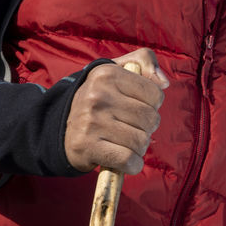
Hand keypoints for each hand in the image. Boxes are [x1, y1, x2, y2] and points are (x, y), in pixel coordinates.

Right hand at [64, 48, 168, 173]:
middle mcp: (97, 96)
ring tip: (125, 141)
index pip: (155, 94)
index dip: (152, 105)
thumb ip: (145, 61)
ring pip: (141, 141)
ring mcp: (91, 122)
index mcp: (107, 74)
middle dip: (146, 128)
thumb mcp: (117, 69)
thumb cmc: (99, 98)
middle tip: (131, 127)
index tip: (137, 106)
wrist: (61, 127)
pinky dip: (133, 164)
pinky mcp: (87, 147)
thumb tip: (164, 83)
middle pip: (150, 119)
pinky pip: (128, 160)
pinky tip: (127, 160)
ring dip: (139, 147)